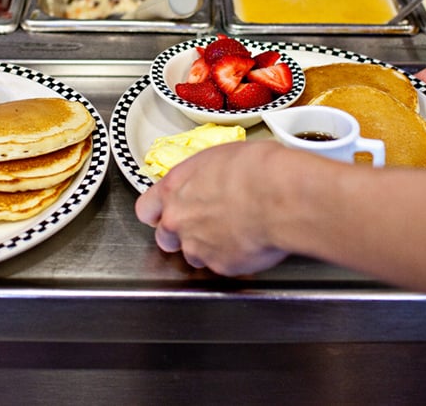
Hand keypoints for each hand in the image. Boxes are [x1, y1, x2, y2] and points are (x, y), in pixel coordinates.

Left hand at [134, 140, 290, 275]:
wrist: (279, 196)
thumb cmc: (256, 169)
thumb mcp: (219, 157)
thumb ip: (202, 177)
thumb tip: (211, 180)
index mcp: (173, 189)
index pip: (146, 208)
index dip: (157, 212)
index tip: (166, 212)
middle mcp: (178, 221)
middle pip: (164, 237)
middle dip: (180, 234)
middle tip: (204, 224)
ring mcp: (197, 247)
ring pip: (192, 255)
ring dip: (206, 248)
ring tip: (232, 232)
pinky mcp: (221, 266)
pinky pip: (221, 265)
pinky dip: (232, 257)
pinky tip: (249, 242)